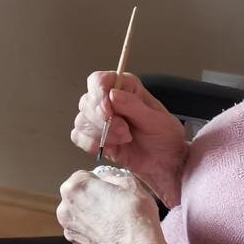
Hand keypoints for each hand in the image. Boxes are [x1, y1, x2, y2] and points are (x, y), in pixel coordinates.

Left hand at [56, 167, 161, 243]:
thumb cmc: (134, 217)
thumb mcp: (128, 182)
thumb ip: (111, 176)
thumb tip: (108, 179)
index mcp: (74, 188)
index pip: (82, 175)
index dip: (98, 180)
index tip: (109, 186)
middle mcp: (65, 209)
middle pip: (78, 195)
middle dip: (92, 196)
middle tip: (113, 202)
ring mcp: (70, 229)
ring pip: (80, 214)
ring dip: (92, 213)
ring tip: (113, 218)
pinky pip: (84, 231)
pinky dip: (94, 229)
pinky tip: (110, 231)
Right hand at [71, 72, 188, 203]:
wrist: (164, 162)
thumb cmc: (164, 137)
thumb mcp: (156, 120)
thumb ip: (134, 106)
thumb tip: (111, 94)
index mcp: (125, 87)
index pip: (98, 80)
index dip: (98, 94)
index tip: (107, 112)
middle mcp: (108, 100)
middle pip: (86, 101)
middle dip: (102, 120)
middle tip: (125, 132)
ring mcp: (99, 119)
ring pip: (82, 120)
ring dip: (101, 134)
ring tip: (124, 140)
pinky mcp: (94, 137)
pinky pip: (78, 136)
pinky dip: (90, 144)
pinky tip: (110, 148)